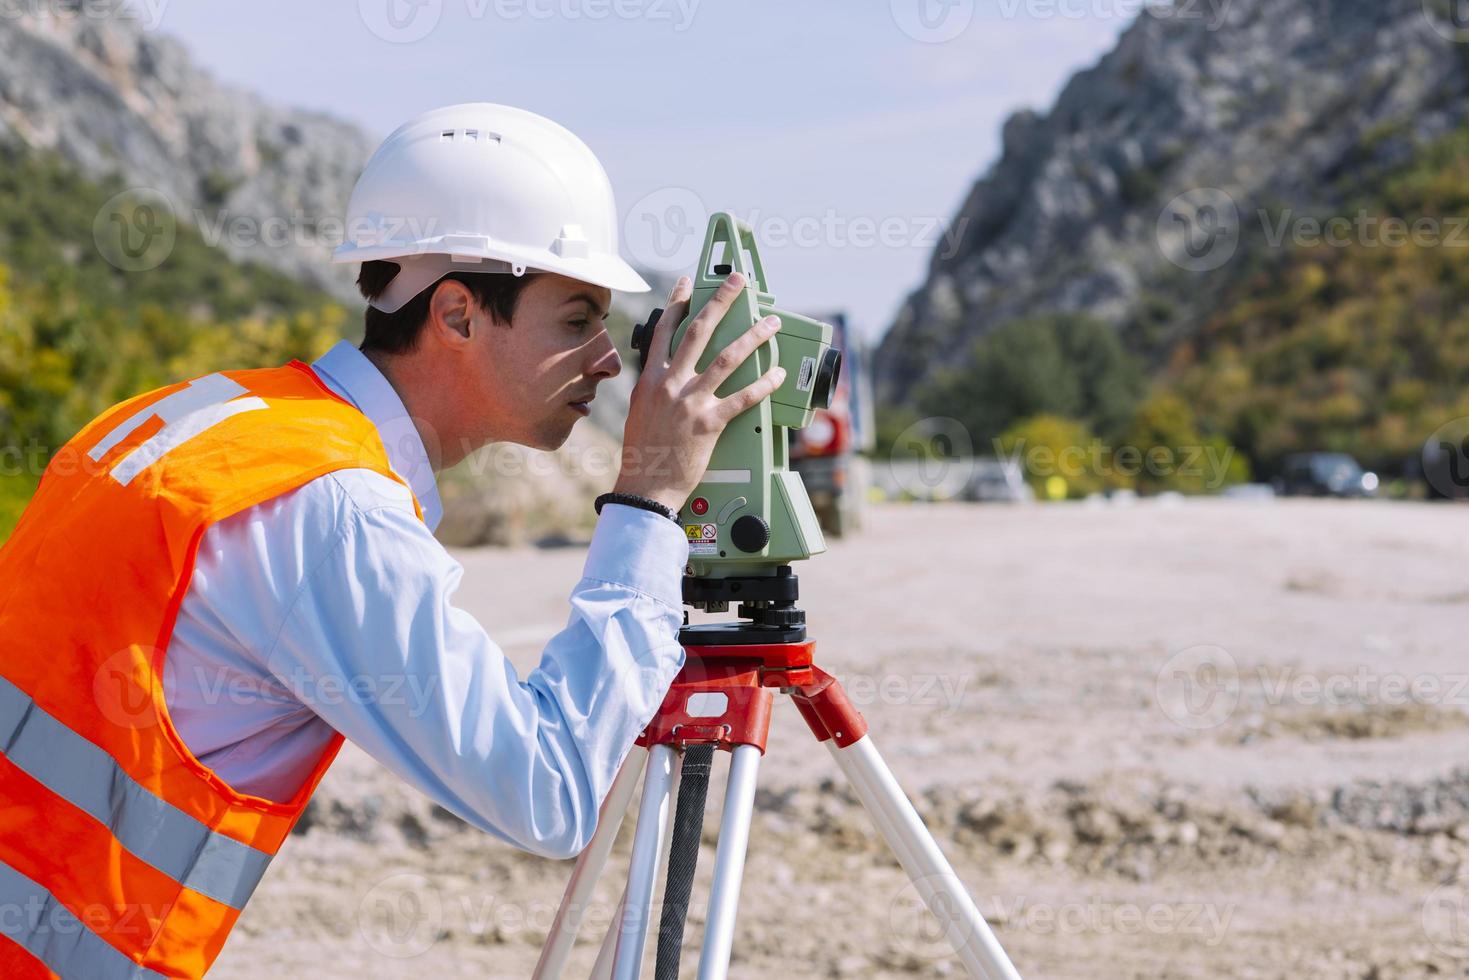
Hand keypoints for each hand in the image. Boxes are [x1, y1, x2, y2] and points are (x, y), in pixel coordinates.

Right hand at [613, 272, 784, 513]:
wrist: (645, 485)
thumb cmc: (643, 452)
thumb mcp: (641, 410)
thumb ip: (656, 386)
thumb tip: (667, 372)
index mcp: (651, 378)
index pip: (664, 330)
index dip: (678, 302)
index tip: (688, 283)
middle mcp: (670, 384)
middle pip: (699, 332)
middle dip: (721, 302)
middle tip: (738, 282)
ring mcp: (690, 402)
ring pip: (727, 359)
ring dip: (753, 337)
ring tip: (770, 323)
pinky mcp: (709, 423)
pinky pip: (743, 398)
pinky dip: (763, 384)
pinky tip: (776, 373)